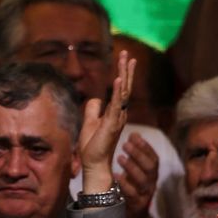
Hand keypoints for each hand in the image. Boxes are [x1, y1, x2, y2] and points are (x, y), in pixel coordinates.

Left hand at [78, 50, 135, 190]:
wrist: (94, 163)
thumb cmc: (93, 146)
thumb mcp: (90, 122)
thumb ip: (93, 109)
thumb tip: (95, 98)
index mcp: (115, 112)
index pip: (120, 89)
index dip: (123, 74)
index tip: (125, 59)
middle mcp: (120, 113)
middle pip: (124, 87)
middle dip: (126, 69)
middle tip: (127, 54)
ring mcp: (117, 118)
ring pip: (122, 92)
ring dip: (124, 74)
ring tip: (126, 59)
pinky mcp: (112, 124)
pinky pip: (116, 104)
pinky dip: (117, 91)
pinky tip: (118, 79)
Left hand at [116, 133, 158, 217]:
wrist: (129, 210)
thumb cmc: (131, 184)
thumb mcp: (134, 168)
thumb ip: (134, 153)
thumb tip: (134, 133)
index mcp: (151, 172)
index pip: (153, 157)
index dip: (145, 146)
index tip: (134, 135)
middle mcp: (151, 182)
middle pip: (150, 167)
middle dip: (139, 154)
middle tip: (125, 144)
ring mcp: (145, 193)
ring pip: (142, 180)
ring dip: (132, 168)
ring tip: (119, 158)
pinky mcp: (137, 204)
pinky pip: (132, 194)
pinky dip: (124, 184)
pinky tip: (115, 176)